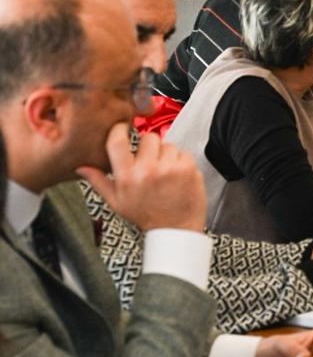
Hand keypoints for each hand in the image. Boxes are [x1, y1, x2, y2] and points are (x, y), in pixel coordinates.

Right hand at [79, 125, 204, 231]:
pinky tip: (176, 175)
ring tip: (164, 173)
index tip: (122, 127)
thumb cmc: (145, 215)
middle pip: (148, 137)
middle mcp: (147, 170)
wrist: (174, 229)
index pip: (117, 142)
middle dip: (149, 146)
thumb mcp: (116, 201)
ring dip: (166, 155)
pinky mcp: (188, 168)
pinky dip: (181, 160)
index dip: (119, 130)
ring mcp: (169, 168)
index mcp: (126, 177)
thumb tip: (81, 167)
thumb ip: (99, 181)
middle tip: (150, 162)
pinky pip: (183, 152)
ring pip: (167, 144)